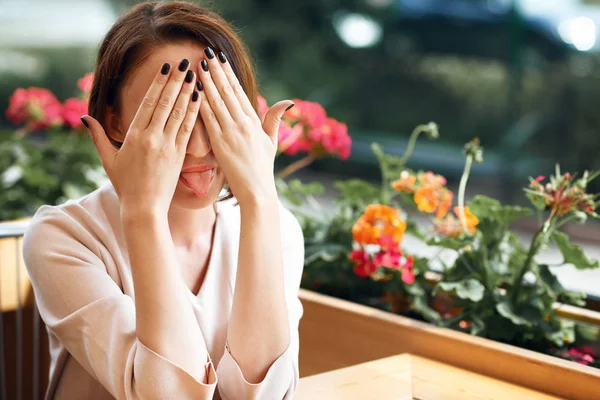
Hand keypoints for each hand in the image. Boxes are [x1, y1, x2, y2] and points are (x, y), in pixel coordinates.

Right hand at [82, 59, 200, 215]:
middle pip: (165, 103)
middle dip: (175, 81)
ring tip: (195, 75)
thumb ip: (98, 137)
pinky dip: (194, 113)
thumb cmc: (125, 185)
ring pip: (178, 113)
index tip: (166, 68)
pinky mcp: (178, 156)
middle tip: (183, 62)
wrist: (143, 208)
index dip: (158, 83)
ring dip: (187, 92)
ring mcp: (166, 146)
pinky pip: (187, 130)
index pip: (148, 103)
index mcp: (133, 135)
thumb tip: (84, 117)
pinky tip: (199, 99)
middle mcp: (150, 137)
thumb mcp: (108, 160)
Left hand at [196, 48, 292, 206]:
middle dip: (217, 70)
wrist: (257, 192)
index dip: (228, 73)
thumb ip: (274, 120)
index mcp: (254, 122)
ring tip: (198, 64)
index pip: (239, 91)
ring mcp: (232, 132)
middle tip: (206, 52)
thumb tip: (287, 101)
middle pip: (227, 91)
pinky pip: (209, 119)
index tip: (220, 58)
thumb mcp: (272, 142)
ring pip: (217, 101)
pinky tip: (194, 90)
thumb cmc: (263, 169)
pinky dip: (201, 102)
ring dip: (207, 81)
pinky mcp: (221, 143)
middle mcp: (243, 123)